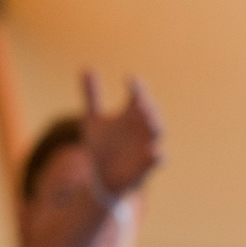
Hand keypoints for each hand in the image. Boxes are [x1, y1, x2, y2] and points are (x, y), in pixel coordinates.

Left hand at [80, 69, 162, 198]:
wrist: (100, 179)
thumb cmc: (101, 147)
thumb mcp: (92, 121)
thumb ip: (92, 96)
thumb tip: (86, 67)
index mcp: (131, 114)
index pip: (137, 95)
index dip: (136, 87)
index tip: (129, 80)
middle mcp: (142, 127)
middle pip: (151, 111)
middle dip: (148, 105)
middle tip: (141, 100)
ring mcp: (146, 145)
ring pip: (159, 131)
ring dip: (156, 124)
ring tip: (150, 117)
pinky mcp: (146, 166)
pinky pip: (159, 159)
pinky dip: (158, 155)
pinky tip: (155, 152)